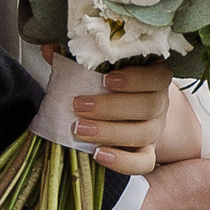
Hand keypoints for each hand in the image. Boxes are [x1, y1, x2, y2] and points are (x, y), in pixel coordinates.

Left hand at [69, 65, 201, 173]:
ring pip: (144, 134)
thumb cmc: (107, 85)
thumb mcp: (95, 67)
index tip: (107, 79)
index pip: (158, 77)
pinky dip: (121, 161)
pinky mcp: (147, 152)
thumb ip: (75, 56)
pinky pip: (143, 163)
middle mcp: (159, 104)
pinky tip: (97, 154)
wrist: (125, 112)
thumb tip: (49, 46)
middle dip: (111, 107)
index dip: (136, 79)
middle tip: (79, 105)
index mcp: (153, 77)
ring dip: (110, 132)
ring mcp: (155, 130)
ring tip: (79, 129)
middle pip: (149, 107)